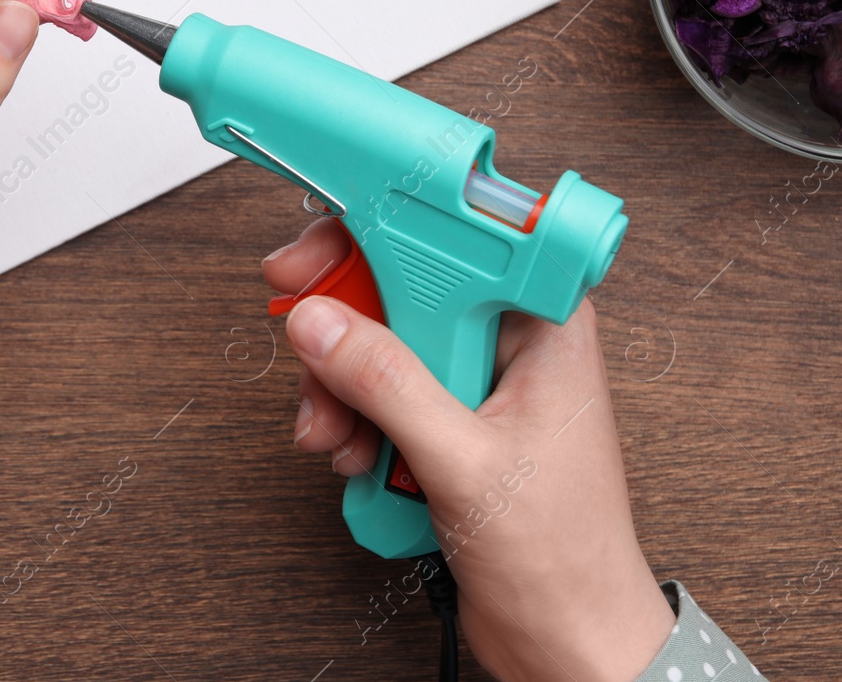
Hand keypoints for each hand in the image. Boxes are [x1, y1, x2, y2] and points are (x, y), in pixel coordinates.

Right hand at [265, 218, 675, 681]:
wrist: (567, 642)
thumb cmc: (566, 560)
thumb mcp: (465, 463)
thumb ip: (388, 384)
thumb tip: (321, 322)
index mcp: (544, 323)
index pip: (452, 238)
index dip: (376, 235)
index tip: (315, 256)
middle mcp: (509, 342)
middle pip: (399, 289)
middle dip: (345, 333)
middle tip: (309, 350)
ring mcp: (475, 383)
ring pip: (378, 343)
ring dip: (342, 391)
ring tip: (340, 439)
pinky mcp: (447, 421)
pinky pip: (377, 392)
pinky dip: (352, 421)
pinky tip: (357, 458)